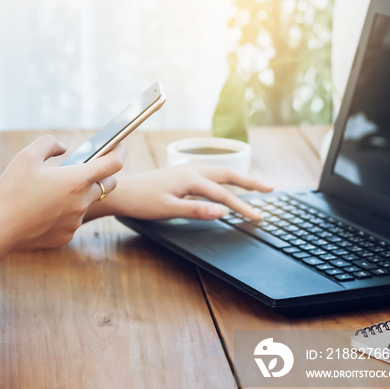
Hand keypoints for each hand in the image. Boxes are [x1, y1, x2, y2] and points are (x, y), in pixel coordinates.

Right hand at [0, 135, 125, 249]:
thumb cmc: (11, 191)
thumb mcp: (26, 156)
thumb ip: (49, 143)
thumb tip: (63, 147)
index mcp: (76, 180)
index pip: (113, 163)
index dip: (119, 151)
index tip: (117, 146)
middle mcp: (81, 202)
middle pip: (108, 185)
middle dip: (104, 175)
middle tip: (86, 168)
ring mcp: (75, 221)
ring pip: (86, 203)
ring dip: (78, 195)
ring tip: (52, 191)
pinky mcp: (66, 236)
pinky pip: (72, 220)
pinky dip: (64, 212)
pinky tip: (44, 210)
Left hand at [86, 165, 272, 221]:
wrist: (119, 192)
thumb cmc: (140, 201)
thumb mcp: (168, 209)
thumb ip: (196, 211)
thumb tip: (223, 212)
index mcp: (190, 179)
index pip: (223, 195)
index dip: (242, 207)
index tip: (258, 217)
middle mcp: (190, 171)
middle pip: (227, 174)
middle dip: (250, 182)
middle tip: (270, 190)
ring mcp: (185, 171)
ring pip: (219, 172)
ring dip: (238, 178)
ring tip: (254, 185)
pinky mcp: (179, 175)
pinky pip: (209, 174)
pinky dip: (223, 179)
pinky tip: (223, 183)